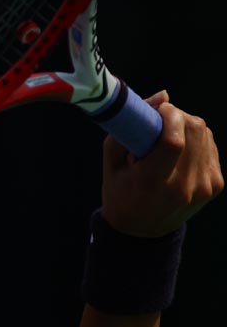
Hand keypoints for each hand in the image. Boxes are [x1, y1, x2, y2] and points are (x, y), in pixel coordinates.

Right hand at [101, 90, 223, 236]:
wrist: (143, 230)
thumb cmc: (120, 191)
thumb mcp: (111, 162)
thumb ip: (130, 127)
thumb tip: (164, 95)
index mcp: (152, 184)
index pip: (173, 142)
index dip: (170, 116)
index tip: (159, 109)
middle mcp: (183, 187)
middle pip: (193, 131)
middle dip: (177, 116)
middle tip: (159, 120)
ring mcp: (204, 187)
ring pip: (204, 133)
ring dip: (186, 125)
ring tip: (166, 139)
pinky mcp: (215, 184)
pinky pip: (210, 145)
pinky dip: (195, 139)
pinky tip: (179, 150)